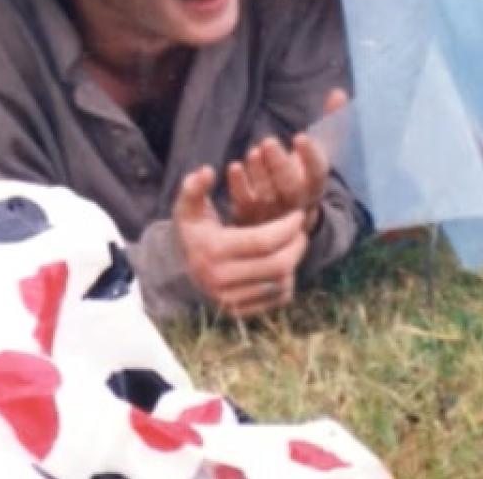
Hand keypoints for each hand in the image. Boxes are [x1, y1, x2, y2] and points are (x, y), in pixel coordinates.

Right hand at [173, 165, 307, 317]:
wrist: (181, 268)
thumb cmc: (193, 230)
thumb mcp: (188, 205)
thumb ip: (194, 186)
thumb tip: (208, 171)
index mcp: (212, 251)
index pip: (263, 241)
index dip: (287, 227)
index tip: (298, 214)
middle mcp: (220, 281)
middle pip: (277, 265)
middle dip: (296, 245)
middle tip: (300, 230)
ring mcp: (229, 301)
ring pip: (280, 284)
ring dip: (294, 262)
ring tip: (293, 244)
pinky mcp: (238, 312)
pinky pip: (277, 299)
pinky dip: (287, 282)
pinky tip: (283, 264)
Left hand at [227, 88, 346, 230]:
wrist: (288, 220)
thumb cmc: (303, 175)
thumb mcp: (317, 153)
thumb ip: (329, 124)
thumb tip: (339, 92)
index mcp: (315, 184)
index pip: (317, 172)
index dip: (310, 155)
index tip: (300, 137)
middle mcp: (296, 200)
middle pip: (290, 186)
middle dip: (279, 164)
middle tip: (267, 141)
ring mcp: (273, 210)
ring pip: (267, 194)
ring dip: (259, 173)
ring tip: (253, 152)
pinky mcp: (251, 214)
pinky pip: (244, 202)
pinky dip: (239, 186)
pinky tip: (234, 167)